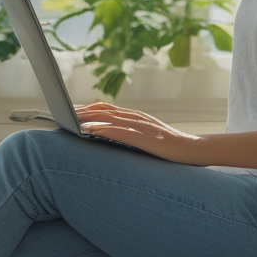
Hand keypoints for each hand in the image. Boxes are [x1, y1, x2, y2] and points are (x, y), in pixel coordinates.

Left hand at [75, 103, 204, 163]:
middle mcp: (135, 117)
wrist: (191, 149)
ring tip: (71, 118)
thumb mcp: (146, 136)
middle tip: (65, 112)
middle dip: (83, 110)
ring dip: (89, 116)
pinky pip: (119, 130)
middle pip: (104, 109)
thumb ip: (130, 132)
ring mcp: (139, 125)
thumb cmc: (168, 146)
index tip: (71, 110)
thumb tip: (109, 135)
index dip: (88, 107)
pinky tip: (90, 129)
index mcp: (135, 116)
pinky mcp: (143, 136)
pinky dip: (103, 128)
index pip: (107, 108)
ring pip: (109, 117)